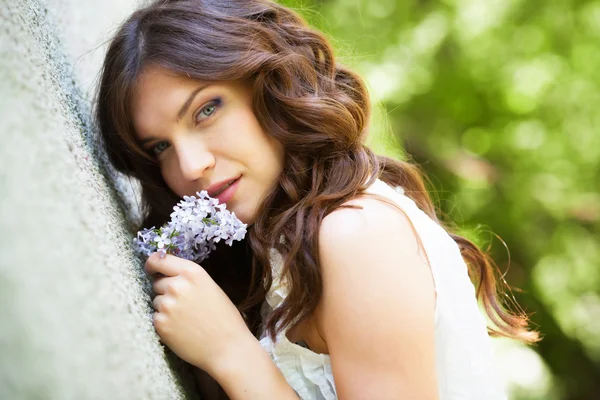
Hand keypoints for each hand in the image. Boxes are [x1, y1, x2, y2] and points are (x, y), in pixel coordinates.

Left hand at [145, 252, 252, 374]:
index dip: (152, 264)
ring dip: (166, 307)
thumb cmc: (224, 318)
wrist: (227, 347)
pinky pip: (156, 317)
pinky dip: (165, 323)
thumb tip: (166, 274)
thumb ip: (188, 278)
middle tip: (184, 304)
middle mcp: (177, 285)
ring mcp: (167, 305)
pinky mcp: (160, 323)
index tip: (151, 269)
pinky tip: (181, 329)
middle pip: (157, 282)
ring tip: (186, 319)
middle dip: (166, 290)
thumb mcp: (210, 287)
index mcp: (192, 272)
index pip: (160, 259)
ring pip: (157, 300)